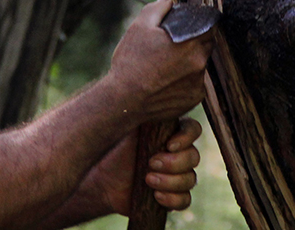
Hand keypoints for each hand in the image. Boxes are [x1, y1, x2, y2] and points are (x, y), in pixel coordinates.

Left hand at [87, 116, 204, 214]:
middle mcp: (177, 152)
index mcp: (170, 131)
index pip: (192, 129)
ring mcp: (176, 175)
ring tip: (147, 180)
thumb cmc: (112, 147)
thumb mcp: (125, 125)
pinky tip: (156, 196)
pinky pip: (185, 200)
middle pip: (194, 157)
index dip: (186, 138)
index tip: (169, 145)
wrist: (100, 178)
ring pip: (190, 179)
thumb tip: (147, 93)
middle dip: (173, 163)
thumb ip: (140, 111)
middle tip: (150, 164)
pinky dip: (173, 199)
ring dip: (171, 182)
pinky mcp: (171, 195)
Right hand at [106, 0, 213, 122]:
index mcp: (191, 41)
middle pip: (205, 46)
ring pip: (199, 66)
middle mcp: (199, 62)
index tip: (189, 28)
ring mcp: (198, 83)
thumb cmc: (131, 61)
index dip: (199, 25)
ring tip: (165, 67)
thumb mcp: (139, 26)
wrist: (124, 100)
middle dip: (193, 44)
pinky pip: (194, 85)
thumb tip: (168, 0)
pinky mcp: (194, 99)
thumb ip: (157, 9)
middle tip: (172, 48)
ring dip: (188, 64)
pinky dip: (184, 82)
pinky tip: (166, 83)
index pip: (209, 27)